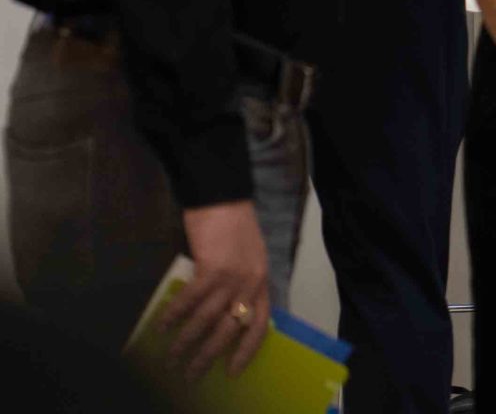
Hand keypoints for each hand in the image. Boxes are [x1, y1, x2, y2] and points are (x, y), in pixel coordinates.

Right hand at [161, 199, 270, 376]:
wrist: (223, 193)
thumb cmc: (233, 222)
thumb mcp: (247, 256)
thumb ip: (239, 283)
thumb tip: (220, 314)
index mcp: (262, 279)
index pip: (260, 324)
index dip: (245, 351)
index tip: (231, 372)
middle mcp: (250, 282)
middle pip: (229, 329)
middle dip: (208, 356)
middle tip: (190, 375)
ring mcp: (231, 276)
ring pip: (206, 320)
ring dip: (186, 342)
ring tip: (171, 359)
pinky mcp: (211, 268)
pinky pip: (190, 300)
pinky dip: (174, 316)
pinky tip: (161, 327)